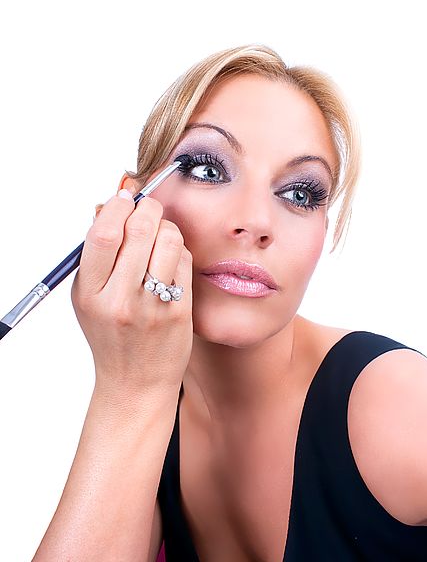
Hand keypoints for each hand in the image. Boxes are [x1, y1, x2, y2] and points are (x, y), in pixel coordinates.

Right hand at [71, 189, 192, 391]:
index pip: (104, 235)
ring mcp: (153, 305)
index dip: (117, 206)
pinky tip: (171, 258)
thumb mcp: (88, 298)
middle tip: (147, 207)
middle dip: (147, 207)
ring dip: (167, 226)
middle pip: (140, 230)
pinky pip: (184, 260)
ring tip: (160, 234)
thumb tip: (112, 206)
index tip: (124, 197)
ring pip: (169, 240)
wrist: (136, 381)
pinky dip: (179, 249)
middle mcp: (121, 299)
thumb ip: (97, 256)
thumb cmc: (111, 335)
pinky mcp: (179, 310)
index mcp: (91, 293)